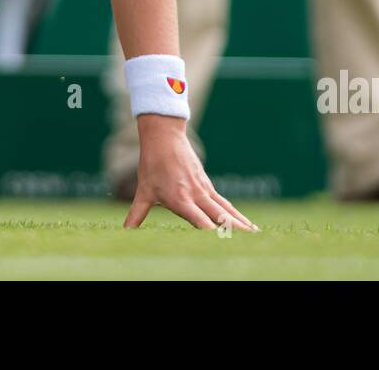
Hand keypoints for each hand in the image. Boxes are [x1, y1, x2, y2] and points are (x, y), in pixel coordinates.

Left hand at [125, 114, 257, 231]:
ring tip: (255, 234)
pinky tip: (247, 224)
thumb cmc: (152, 164)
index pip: (197, 217)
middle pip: (218, 214)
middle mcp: (195, 194)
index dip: (208, 228)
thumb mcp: (143, 191)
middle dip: (232, 228)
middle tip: (247, 242)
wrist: (165, 137)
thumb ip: (136, 214)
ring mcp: (204, 189)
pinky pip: (225, 203)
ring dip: (240, 222)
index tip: (219, 238)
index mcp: (179, 198)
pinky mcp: (208, 186)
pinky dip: (236, 214)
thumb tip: (123, 231)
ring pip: (226, 208)